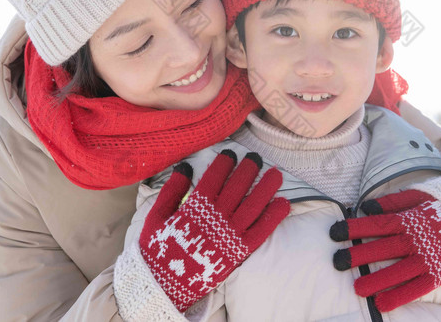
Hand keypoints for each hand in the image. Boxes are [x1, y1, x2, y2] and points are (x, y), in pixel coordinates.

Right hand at [140, 149, 288, 312]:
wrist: (164, 286)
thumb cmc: (157, 250)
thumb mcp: (156, 217)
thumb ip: (171, 191)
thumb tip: (185, 167)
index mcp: (194, 208)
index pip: (214, 178)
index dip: (224, 163)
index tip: (230, 153)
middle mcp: (215, 218)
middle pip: (237, 187)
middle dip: (248, 169)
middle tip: (255, 157)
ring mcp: (229, 235)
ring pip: (253, 205)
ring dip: (266, 187)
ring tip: (276, 172)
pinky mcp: (239, 251)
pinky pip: (261, 231)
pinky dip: (273, 217)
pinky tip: (284, 203)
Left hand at [330, 189, 440, 311]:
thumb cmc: (439, 207)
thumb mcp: (418, 196)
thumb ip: (392, 202)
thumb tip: (365, 207)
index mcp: (408, 219)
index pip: (377, 223)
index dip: (355, 228)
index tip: (334, 233)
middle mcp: (416, 239)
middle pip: (384, 247)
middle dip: (360, 254)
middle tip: (337, 261)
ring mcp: (428, 257)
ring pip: (399, 270)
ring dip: (378, 279)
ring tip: (357, 288)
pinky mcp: (438, 273)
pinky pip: (418, 287)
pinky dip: (401, 295)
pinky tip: (382, 303)